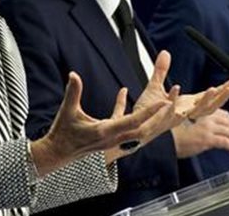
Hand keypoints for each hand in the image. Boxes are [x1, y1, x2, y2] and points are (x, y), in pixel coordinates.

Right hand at [31, 71, 169, 175]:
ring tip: (159, 102)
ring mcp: (112, 140)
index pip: (134, 121)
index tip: (164, 102)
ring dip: (149, 117)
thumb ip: (73, 92)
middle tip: (171, 102)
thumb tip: (74, 74)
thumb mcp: (67, 111)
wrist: (56, 154)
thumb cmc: (62, 134)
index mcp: (105, 131)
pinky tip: (122, 92)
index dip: (150, 112)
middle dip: (158, 117)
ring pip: (137, 128)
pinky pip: (122, 123)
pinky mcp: (109, 137)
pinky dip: (126, 109)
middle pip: (143, 128)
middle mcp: (113, 138)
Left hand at [133, 50, 228, 144]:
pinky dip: (173, 98)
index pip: (209, 96)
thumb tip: (165, 53)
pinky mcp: (163, 119)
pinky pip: (170, 110)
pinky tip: (176, 87)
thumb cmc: (144, 112)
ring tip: (212, 89)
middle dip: (222, 97)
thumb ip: (161, 70)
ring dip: (205, 101)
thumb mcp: (154, 87)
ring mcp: (176, 118)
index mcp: (186, 105)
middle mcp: (185, 112)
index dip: (223, 89)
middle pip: (209, 106)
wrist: (131, 129)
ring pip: (195, 111)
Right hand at [172, 109, 228, 157]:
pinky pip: (225, 142)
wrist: (164, 139)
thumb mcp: (184, 122)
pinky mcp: (207, 138)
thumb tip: (207, 131)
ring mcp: (207, 127)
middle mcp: (206, 117)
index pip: (222, 113)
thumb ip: (198, 123)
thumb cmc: (171, 132)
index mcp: (202, 111)